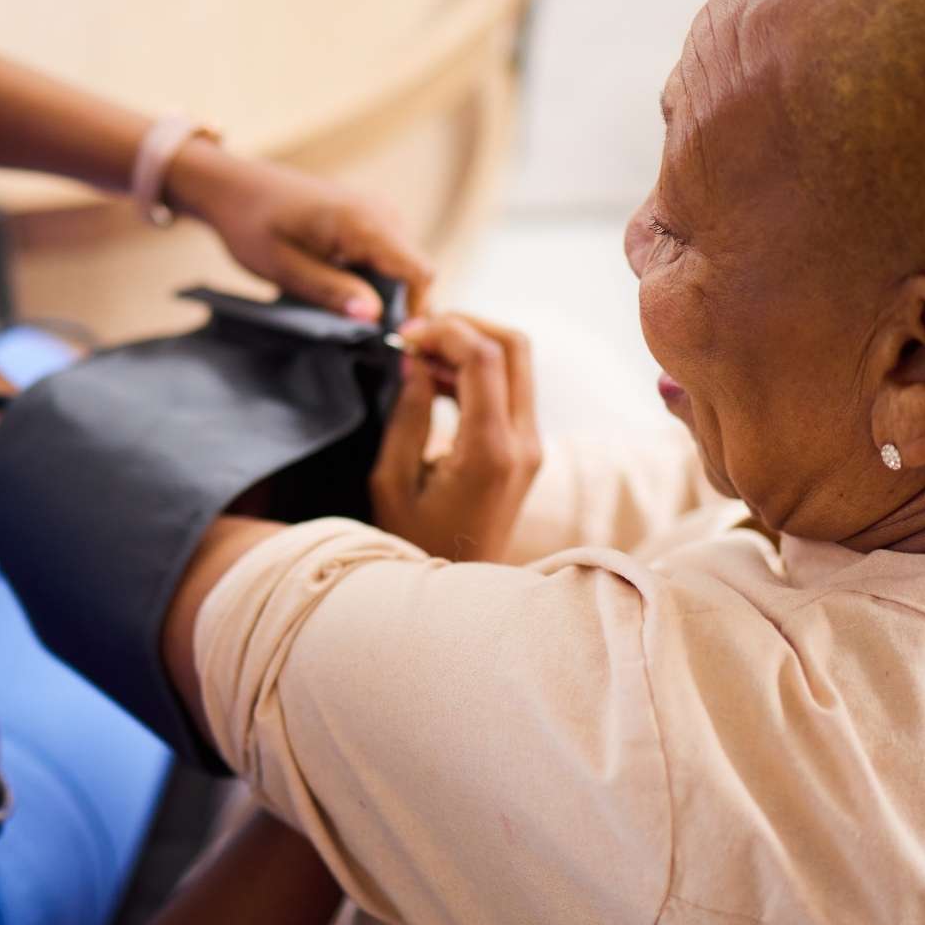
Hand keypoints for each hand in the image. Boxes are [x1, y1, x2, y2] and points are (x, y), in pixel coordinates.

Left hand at [166, 140, 432, 319]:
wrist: (235, 187)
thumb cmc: (252, 223)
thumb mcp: (283, 267)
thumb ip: (330, 290)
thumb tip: (373, 317)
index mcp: (364, 223)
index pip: (419, 273)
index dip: (413, 312)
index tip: (387, 342)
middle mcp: (382, 214)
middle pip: (415, 275)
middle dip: (397, 309)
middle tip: (359, 336)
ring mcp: (379, 214)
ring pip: (403, 269)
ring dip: (384, 297)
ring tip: (346, 315)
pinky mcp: (370, 220)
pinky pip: (389, 258)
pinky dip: (374, 281)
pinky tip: (342, 293)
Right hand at [369, 314, 541, 561]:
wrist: (455, 599)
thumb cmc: (413, 545)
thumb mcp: (393, 482)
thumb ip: (408, 414)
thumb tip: (415, 359)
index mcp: (491, 451)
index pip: (485, 357)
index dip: (445, 330)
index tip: (404, 334)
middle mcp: (523, 443)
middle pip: (515, 346)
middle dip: (466, 325)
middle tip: (418, 333)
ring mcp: (531, 446)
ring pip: (517, 362)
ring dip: (471, 345)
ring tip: (420, 356)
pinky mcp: (526, 450)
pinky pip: (510, 388)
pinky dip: (477, 370)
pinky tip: (437, 379)